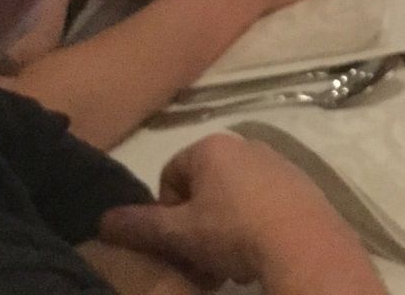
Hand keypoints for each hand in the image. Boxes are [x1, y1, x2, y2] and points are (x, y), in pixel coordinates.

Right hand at [99, 132, 377, 289]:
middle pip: (203, 188)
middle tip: (200, 256)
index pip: (170, 174)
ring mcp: (277, 161)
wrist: (302, 242)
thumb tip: (102, 220)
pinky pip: (263, 202)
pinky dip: (253, 225)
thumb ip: (139, 225)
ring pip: (233, 198)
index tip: (177, 239)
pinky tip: (257, 251)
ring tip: (229, 259)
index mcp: (212, 147)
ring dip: (223, 228)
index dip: (166, 212)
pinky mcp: (300, 182)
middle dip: (196, 224)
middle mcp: (246, 144)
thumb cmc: (233, 230)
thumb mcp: (178, 232)